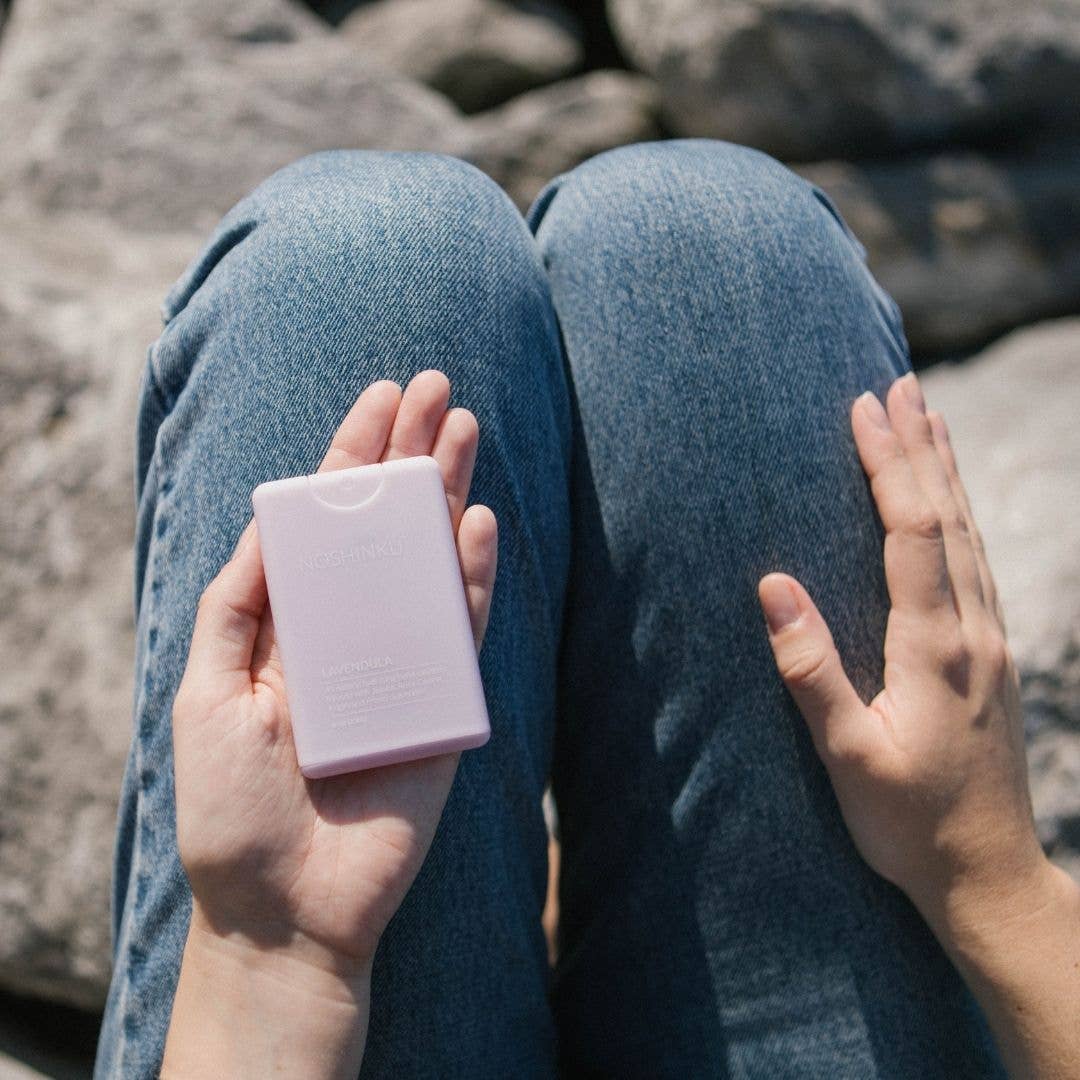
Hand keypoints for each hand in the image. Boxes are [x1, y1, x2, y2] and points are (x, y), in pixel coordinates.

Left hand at [162, 371, 496, 1077]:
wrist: (287, 909)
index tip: (376, 397)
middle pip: (386, 526)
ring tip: (462, 427)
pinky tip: (474, 519)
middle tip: (436, 387)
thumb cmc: (232, 807)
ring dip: (447, 493)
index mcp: (292, 622)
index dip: (350, 455)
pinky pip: (462, 627)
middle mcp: (351, 630)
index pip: (327, 521)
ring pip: (431, 561)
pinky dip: (472, 574)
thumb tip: (274, 523)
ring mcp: (401, 663)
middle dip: (409, 454)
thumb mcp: (207, 691)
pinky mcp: (442, 702)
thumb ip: (240, 604)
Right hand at [757, 371, 1044, 930]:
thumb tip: (772, 587)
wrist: (989, 873)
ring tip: (929, 418)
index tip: (865, 408)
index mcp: (934, 647)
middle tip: (900, 384)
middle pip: (947, 517)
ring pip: (970, 535)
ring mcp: (989, 642)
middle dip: (920, 447)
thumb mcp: (849, 757)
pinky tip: (950, 504)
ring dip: (946, 472)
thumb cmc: (909, 822)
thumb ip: (812, 671)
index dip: (889, 465)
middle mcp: (972, 631)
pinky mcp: (991, 656)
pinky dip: (960, 516)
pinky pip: (978, 563)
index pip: (912, 532)